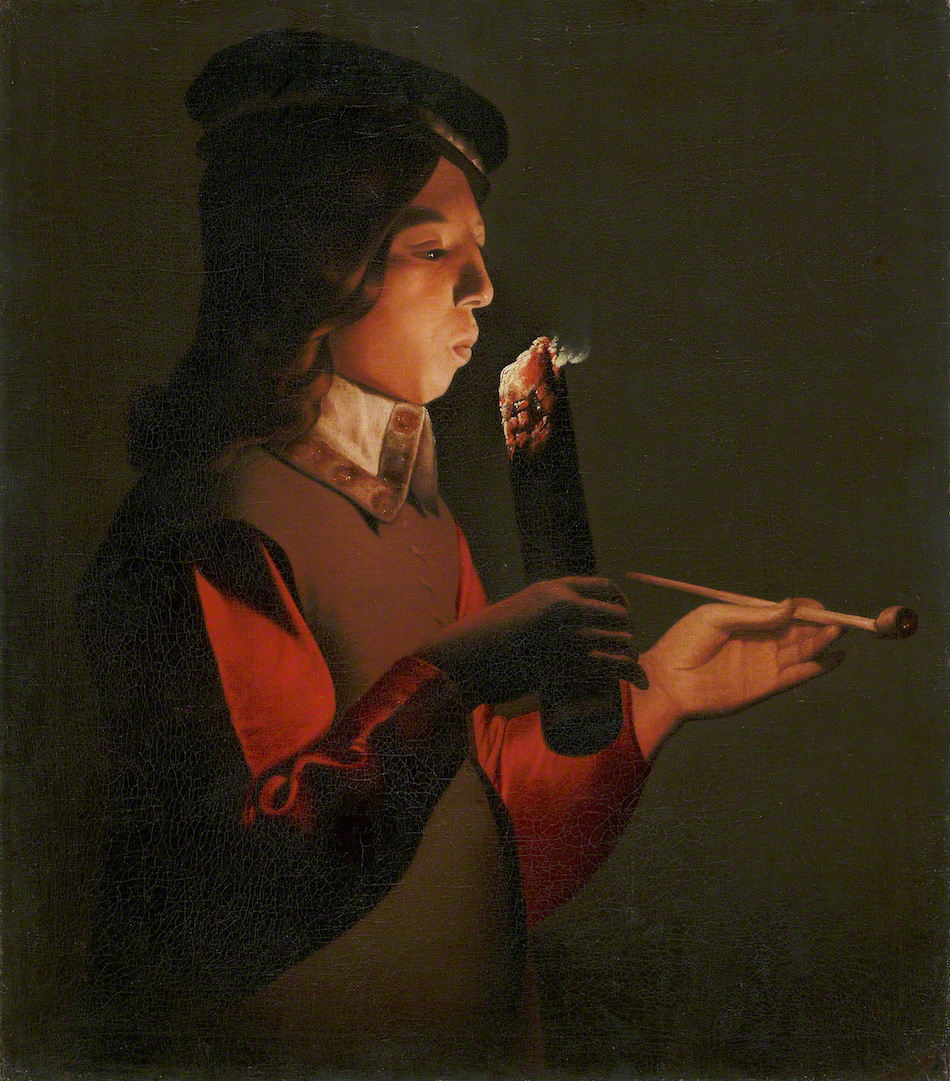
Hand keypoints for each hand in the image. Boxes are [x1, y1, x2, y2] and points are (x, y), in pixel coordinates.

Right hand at [415, 577, 642, 709]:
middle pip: (620, 615)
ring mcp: (569, 635)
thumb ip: (546, 610)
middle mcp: (566, 607)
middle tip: (623, 648)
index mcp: (554, 589)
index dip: (621, 603)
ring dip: (629, 656)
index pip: (606, 587)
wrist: (466, 659)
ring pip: (622, 641)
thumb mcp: (520, 609)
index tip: (622, 618)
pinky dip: (631, 674)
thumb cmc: (486, 639)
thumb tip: (568, 621)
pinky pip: (615, 667)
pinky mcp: (570, 665)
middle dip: (627, 633)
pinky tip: (638, 682)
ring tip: (629, 667)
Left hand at [635, 598, 844, 755]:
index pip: (782, 612)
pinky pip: (799, 675)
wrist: (667, 682)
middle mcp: (759, 641)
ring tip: (839, 631)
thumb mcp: (716, 618)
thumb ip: (753, 615)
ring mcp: (765, 664)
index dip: (803, 608)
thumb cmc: (684, 643)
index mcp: (746, 620)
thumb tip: (790, 606)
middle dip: (818, 624)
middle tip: (837, 618)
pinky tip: (837, 657)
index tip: (818, 606)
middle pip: (797, 630)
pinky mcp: (767, 686)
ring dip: (822, 641)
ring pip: (802, 651)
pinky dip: (819, 667)